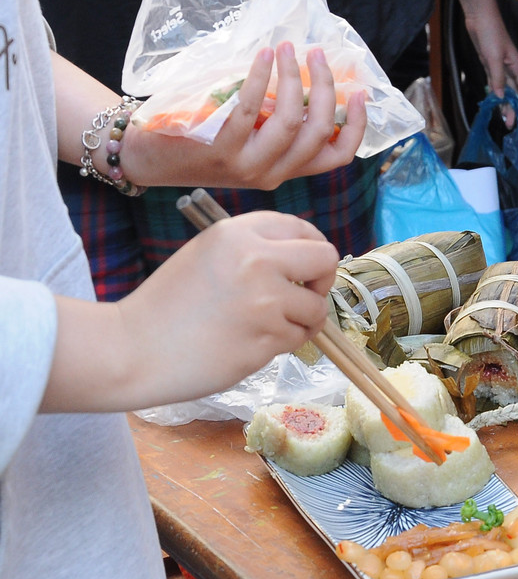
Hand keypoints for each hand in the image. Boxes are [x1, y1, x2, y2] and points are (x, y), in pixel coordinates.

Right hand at [116, 212, 339, 403]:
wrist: (131, 350)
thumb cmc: (166, 307)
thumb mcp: (206, 254)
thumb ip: (252, 248)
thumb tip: (305, 257)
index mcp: (237, 233)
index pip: (301, 228)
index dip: (311, 248)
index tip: (307, 267)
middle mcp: (256, 259)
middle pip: (325, 258)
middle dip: (321, 280)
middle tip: (304, 294)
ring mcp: (265, 299)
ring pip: (315, 307)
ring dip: (301, 320)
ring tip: (266, 326)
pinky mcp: (266, 337)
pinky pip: (298, 338)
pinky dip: (283, 343)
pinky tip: (252, 342)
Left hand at [121, 42, 366, 191]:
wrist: (144, 159)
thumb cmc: (197, 141)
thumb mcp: (246, 141)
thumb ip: (274, 122)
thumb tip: (307, 79)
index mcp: (284, 172)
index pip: (337, 156)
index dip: (357, 125)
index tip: (359, 92)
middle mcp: (271, 174)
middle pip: (319, 131)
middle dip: (326, 87)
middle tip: (317, 55)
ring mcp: (246, 164)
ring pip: (290, 119)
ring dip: (294, 77)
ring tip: (287, 49)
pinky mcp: (219, 148)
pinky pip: (250, 107)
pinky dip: (261, 76)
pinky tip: (263, 56)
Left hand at [467, 16, 517, 126]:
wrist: (480, 16)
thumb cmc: (491, 33)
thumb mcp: (494, 58)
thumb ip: (498, 78)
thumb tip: (501, 97)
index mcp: (516, 65)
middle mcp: (510, 67)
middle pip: (514, 92)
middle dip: (514, 108)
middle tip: (512, 124)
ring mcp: (499, 66)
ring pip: (504, 89)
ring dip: (504, 103)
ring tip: (503, 118)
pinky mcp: (489, 63)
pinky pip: (494, 82)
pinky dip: (494, 92)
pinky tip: (494, 101)